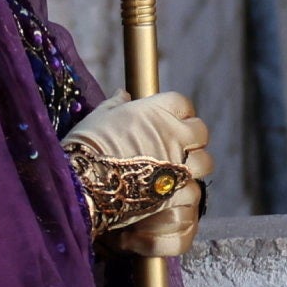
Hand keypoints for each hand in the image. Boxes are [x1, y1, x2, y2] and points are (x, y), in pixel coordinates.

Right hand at [67, 92, 208, 179]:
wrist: (81, 182)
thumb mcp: (98, 117)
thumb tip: (122, 94)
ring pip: (205, 162)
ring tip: (177, 172)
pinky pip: (194, 189)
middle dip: (191, 139)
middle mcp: (173, 133)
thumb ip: (116, 105)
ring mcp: (178, 162)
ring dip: (194, 165)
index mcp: (156, 110)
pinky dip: (185, 191)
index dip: (179, 113)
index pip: (183, 104)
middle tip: (177, 147)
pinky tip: (169, 193)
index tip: (171, 121)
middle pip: (200, 131)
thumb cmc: (87, 145)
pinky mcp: (176, 190)